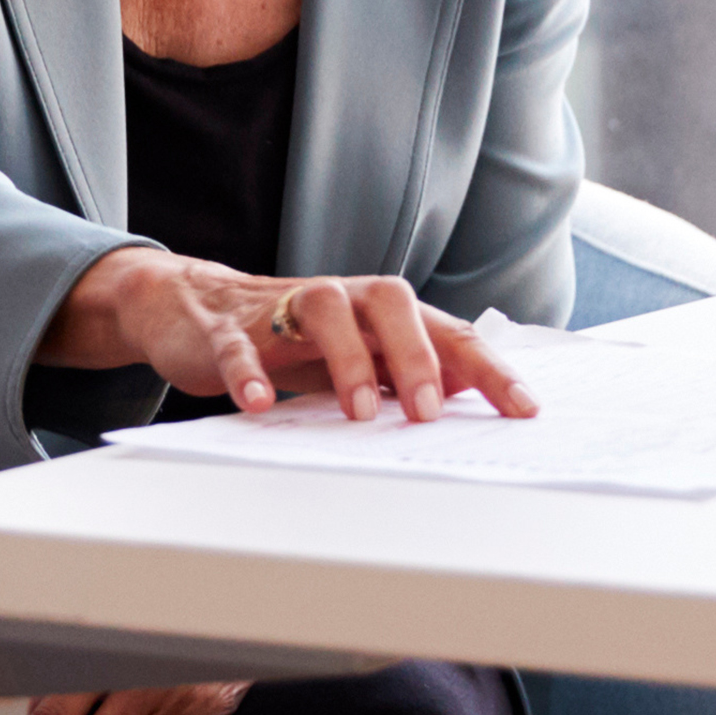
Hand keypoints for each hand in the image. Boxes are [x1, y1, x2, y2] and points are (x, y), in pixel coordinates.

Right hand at [42, 247, 542, 426]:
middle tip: (429, 413)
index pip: (448, 332)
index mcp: (378, 313)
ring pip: (322, 311)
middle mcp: (339, 300)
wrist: (192, 305)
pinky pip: (239, 344)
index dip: (488, 368)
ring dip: (346, 360)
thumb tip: (473, 398)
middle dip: (417, 355)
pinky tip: (257, 404)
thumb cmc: (290, 338)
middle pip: (390, 302)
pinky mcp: (227, 329)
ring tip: (359, 412)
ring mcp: (281, 309)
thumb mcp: (357, 357)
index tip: (523, 408)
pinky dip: (247, 371)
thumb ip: (408, 371)